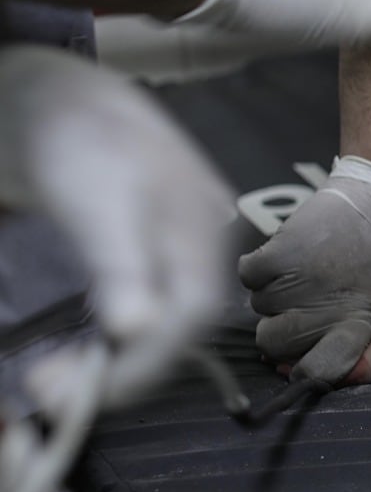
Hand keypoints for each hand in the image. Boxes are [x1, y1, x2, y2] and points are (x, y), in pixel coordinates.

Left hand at [0, 48, 230, 401]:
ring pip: (163, 320)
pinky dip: (113, 336)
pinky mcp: (152, 250)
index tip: (82, 396)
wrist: (58, 94)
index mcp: (199, 228)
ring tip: (52, 377)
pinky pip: (147, 306)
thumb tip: (137, 330)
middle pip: (180, 325)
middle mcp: (200, 242)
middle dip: (122, 368)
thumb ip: (119, 265)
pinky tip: (80, 345)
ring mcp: (179, 245)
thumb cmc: (75, 140)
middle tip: (48, 392)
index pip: (191, 316)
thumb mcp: (94, 201)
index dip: (144, 364)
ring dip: (114, 359)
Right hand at [238, 156, 370, 382]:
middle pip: (272, 342)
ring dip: (273, 289)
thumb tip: (293, 367)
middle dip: (277, 326)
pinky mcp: (278, 255)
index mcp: (356, 326)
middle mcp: (325, 310)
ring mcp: (299, 283)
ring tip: (305, 268)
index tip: (295, 366)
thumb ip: (343, 337)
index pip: (321, 369)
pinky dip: (259, 265)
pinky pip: (247, 276)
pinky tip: (287, 253)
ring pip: (258, 306)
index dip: (303, 372)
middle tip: (297, 303)